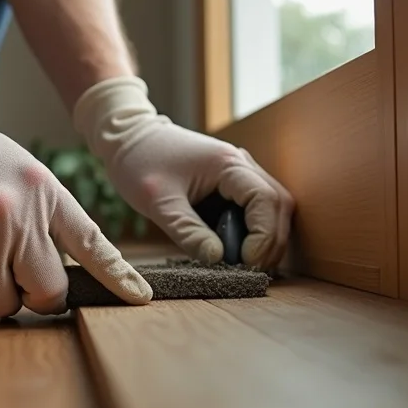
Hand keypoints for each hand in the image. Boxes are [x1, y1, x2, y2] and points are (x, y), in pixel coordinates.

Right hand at [0, 71, 151, 316]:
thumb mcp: (22, 173)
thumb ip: (47, 214)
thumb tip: (60, 270)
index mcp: (43, 193)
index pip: (91, 242)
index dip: (118, 276)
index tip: (140, 298)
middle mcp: (16, 217)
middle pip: (47, 291)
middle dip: (35, 294)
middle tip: (18, 280)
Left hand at [72, 77, 293, 268]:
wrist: (129, 137)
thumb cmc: (139, 162)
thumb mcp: (158, 202)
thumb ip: (188, 231)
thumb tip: (217, 260)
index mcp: (228, 164)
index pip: (266, 201)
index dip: (264, 236)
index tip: (247, 262)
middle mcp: (242, 164)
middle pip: (278, 205)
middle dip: (271, 242)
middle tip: (250, 271)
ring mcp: (240, 172)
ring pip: (272, 208)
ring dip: (265, 238)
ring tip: (244, 265)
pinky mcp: (232, 184)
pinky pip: (255, 209)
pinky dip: (253, 231)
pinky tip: (237, 251)